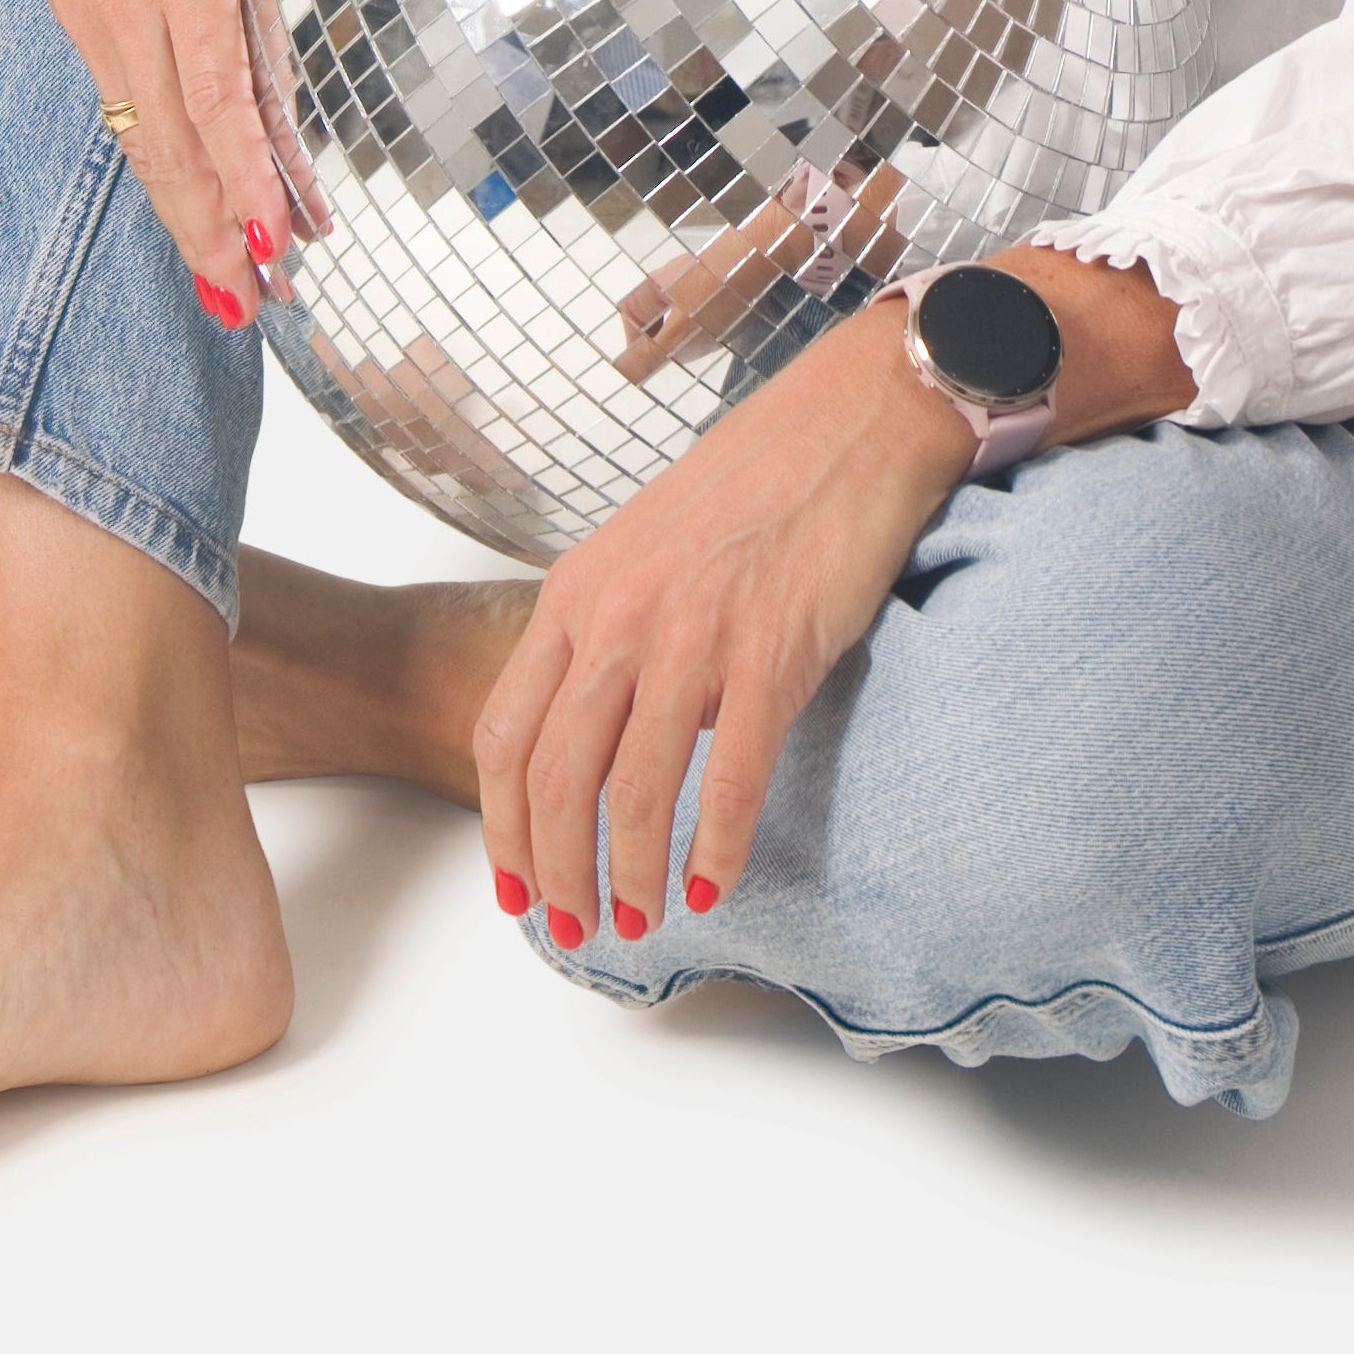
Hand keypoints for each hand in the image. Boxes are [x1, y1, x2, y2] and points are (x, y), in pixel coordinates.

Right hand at [0, 0, 398, 321]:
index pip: (216, 89)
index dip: (245, 171)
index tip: (275, 240)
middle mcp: (131, 7)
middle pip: (174, 143)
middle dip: (214, 231)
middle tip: (255, 306)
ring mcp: (97, 16)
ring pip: (144, 137)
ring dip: (184, 213)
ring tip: (225, 287)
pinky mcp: (78, 11)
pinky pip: (123, 108)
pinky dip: (156, 164)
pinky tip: (180, 196)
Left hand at [471, 295, 973, 947]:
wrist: (851, 421)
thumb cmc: (754, 485)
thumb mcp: (644, 549)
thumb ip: (608, 632)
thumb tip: (596, 732)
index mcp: (577, 592)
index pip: (505, 733)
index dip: (501, 827)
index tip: (514, 888)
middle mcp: (620, 615)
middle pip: (555, 777)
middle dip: (556, 873)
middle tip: (575, 932)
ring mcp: (695, 633)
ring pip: (634, 789)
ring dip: (630, 875)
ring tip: (641, 923)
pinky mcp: (773, 650)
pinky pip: (730, 774)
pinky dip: (713, 847)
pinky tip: (711, 886)